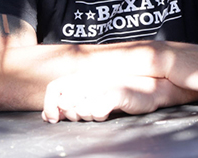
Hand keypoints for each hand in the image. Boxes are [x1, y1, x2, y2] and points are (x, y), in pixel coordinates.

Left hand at [41, 74, 163, 122]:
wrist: (149, 90)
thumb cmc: (119, 95)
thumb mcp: (92, 98)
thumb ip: (71, 104)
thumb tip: (48, 115)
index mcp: (83, 77)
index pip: (54, 87)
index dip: (49, 105)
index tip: (53, 119)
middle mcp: (91, 79)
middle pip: (66, 101)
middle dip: (71, 114)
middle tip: (84, 115)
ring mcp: (104, 86)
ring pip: (82, 108)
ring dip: (86, 115)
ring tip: (98, 112)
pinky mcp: (118, 94)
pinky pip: (99, 109)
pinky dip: (98, 114)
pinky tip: (105, 113)